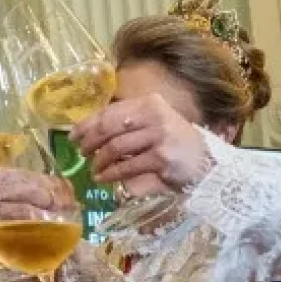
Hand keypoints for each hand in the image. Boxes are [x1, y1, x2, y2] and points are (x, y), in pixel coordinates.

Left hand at [69, 94, 210, 195]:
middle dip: (89, 141)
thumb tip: (91, 132)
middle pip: (109, 127)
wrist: (207, 165)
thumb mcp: (154, 126)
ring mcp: (158, 136)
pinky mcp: (160, 158)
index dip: (87, 124)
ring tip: (94, 170)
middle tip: (81, 153)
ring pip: (115, 148)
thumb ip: (129, 125)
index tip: (73, 135)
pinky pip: (126, 166)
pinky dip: (111, 174)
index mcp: (149, 103)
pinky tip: (104, 178)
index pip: (110, 111)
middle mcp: (153, 115)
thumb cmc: (176, 145)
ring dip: (99, 161)